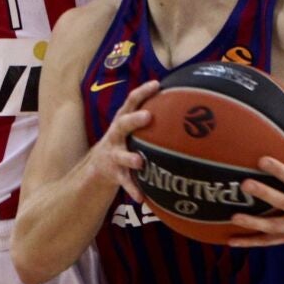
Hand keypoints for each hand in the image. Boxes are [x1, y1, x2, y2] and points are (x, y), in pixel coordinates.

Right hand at [85, 80, 158, 201]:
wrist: (98, 166)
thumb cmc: (125, 141)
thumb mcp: (132, 127)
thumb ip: (151, 116)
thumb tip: (186, 102)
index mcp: (122, 120)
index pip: (131, 101)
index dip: (142, 92)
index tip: (157, 84)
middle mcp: (116, 135)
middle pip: (123, 124)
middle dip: (134, 120)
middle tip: (148, 116)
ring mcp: (113, 154)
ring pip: (121, 155)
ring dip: (129, 158)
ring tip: (140, 162)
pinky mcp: (114, 173)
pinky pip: (124, 182)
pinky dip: (133, 189)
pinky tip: (142, 198)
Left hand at [229, 126, 283, 246]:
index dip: (279, 170)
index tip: (261, 159)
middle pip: (283, 203)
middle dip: (264, 194)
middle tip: (244, 184)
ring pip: (274, 227)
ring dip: (254, 224)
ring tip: (234, 217)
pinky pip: (268, 241)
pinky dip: (250, 242)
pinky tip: (230, 241)